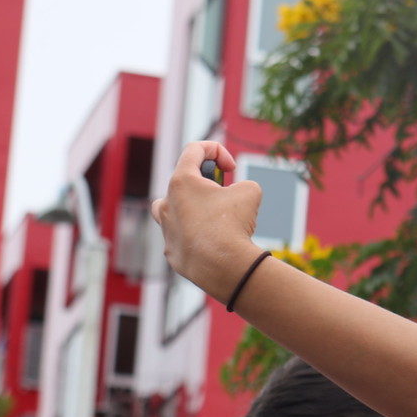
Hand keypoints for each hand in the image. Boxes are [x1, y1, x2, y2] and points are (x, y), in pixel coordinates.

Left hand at [150, 141, 263, 294]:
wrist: (223, 266)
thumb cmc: (233, 225)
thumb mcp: (250, 192)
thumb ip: (242, 185)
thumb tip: (238, 196)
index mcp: (182, 182)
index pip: (194, 150)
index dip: (216, 151)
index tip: (230, 168)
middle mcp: (167, 203)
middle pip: (182, 181)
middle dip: (206, 184)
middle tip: (224, 195)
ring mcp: (166, 228)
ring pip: (172, 209)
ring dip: (190, 207)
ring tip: (211, 217)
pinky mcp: (171, 251)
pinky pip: (182, 237)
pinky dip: (197, 236)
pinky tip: (214, 244)